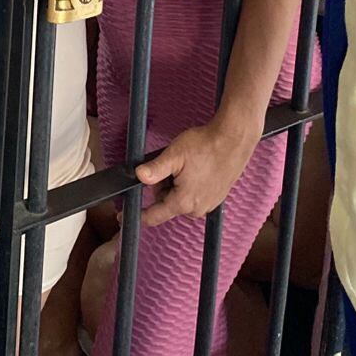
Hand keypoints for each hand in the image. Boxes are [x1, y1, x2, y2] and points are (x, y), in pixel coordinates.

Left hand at [136, 108, 261, 226]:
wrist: (234, 139)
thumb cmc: (206, 145)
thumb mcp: (175, 154)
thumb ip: (155, 169)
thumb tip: (138, 176)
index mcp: (184, 202)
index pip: (154, 216)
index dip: (136, 215)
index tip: (122, 216)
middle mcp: (197, 209)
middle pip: (167, 203)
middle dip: (163, 187)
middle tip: (172, 166)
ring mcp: (209, 205)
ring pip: (180, 199)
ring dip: (177, 185)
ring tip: (188, 165)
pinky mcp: (217, 198)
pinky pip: (194, 196)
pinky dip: (190, 185)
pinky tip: (197, 168)